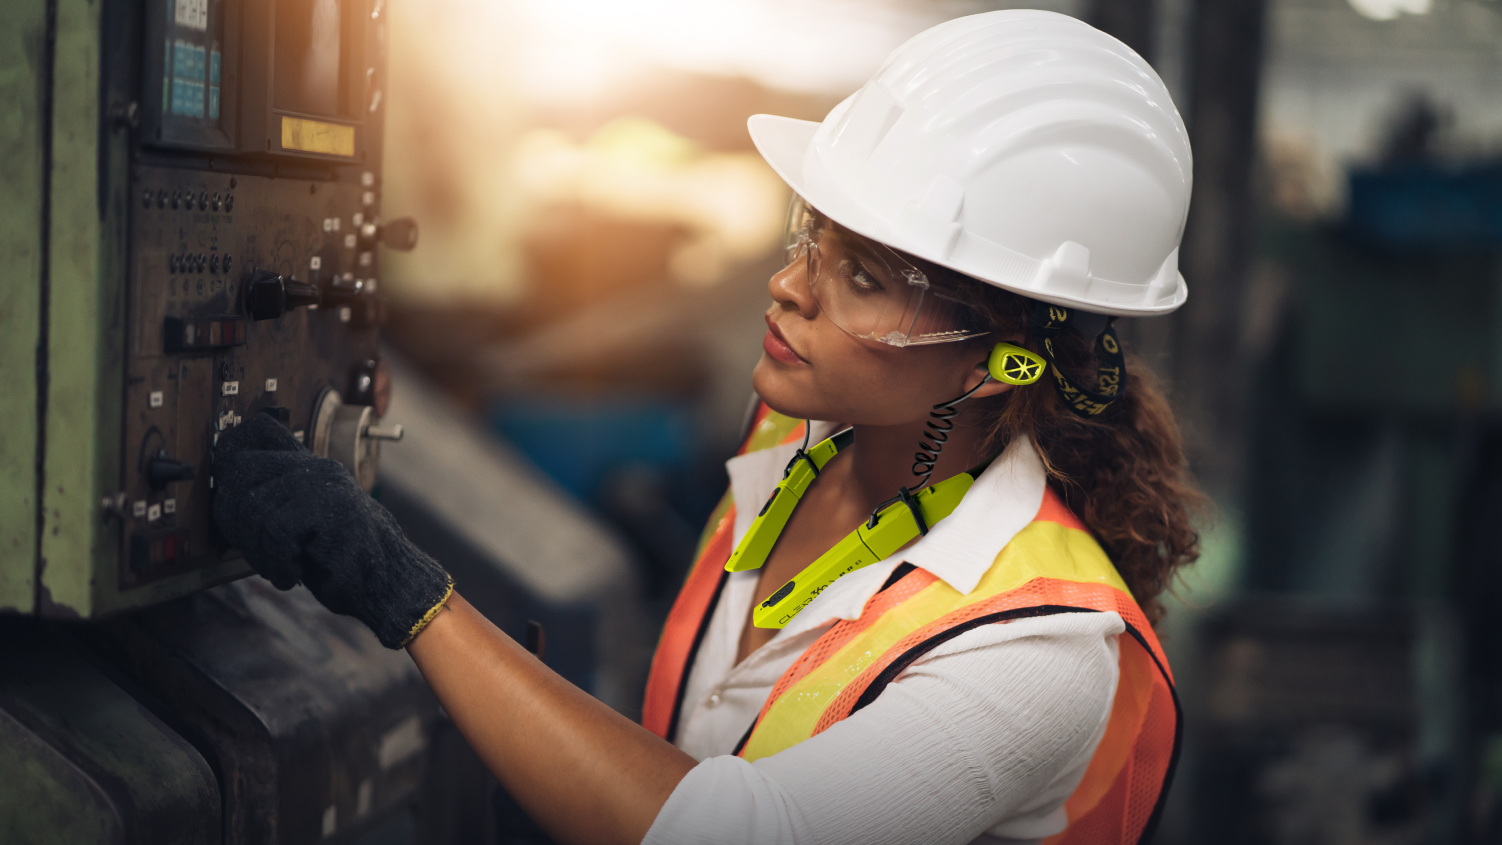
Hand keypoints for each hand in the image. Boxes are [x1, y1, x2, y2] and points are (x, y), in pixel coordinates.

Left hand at [212, 412, 451, 647]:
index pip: (260, 430)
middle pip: (241, 468)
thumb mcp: (302, 526)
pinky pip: (274, 529)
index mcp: (308, 467)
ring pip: (253, 504)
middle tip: (254, 547)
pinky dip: (276, 561)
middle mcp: (315, 467)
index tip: (228, 491)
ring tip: (278, 566)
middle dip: (233, 516)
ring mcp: (323, 484)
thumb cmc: (341, 561)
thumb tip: (224, 502)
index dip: (231, 451)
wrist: (390, 583)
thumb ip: (272, 503)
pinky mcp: (329, 507)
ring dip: (257, 548)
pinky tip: (291, 574)